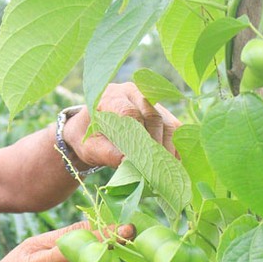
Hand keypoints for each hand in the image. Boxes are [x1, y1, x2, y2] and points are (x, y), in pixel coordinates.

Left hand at [62, 83, 179, 169]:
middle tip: (154, 167)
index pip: (129, 113)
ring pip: (167, 122)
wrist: (89, 128)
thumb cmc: (88, 137)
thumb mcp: (90, 147)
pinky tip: (171, 163)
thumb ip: (107, 154)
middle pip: (153, 116)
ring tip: (163, 168)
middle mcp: (132, 93)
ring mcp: (150, 101)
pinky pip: (174, 127)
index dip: (137, 137)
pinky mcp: (161, 111)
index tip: (139, 159)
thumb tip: (129, 162)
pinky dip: (174, 146)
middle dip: (155, 144)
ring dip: (167, 147)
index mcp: (110, 96)